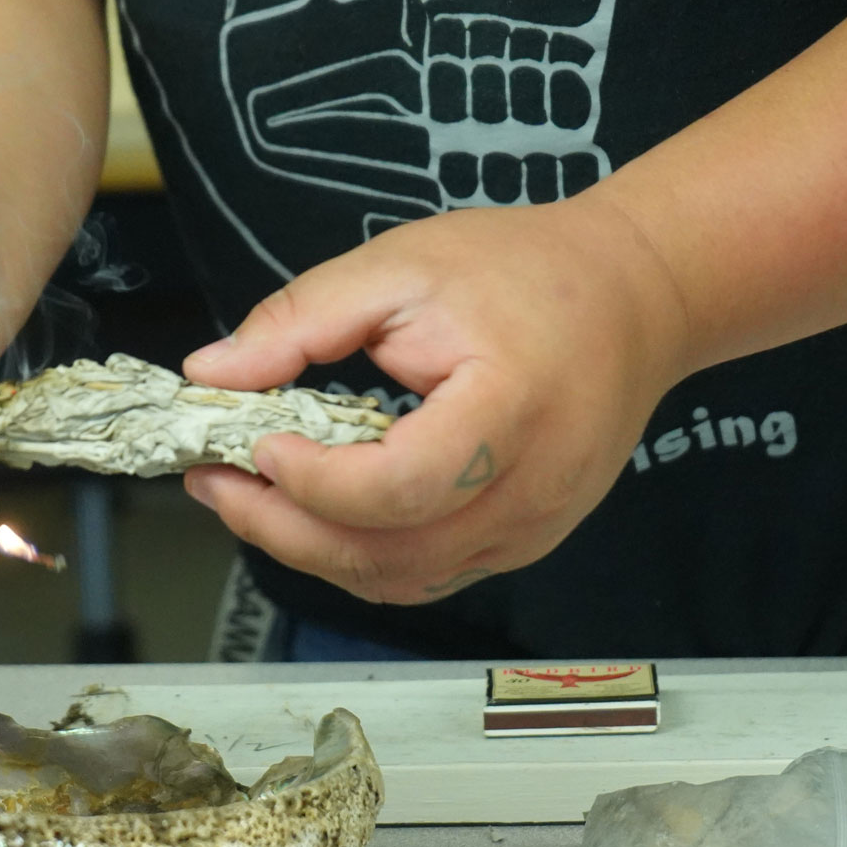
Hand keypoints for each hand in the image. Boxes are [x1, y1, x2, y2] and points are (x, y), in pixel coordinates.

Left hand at [180, 196, 690, 603]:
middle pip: (388, 555)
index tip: (257, 441)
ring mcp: (531, 527)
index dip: (314, 480)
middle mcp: (530, 488)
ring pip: (399, 581)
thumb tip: (212, 373)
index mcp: (510, 408)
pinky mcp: (522, 541)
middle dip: (281, 529)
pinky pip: (425, 576)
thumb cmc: (528, 271)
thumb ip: (300, 319)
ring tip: (250, 498)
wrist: (634, 295)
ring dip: (310, 551)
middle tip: (215, 484)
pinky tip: (312, 514)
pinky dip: (356, 557)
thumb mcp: (401, 266)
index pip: (397, 488)